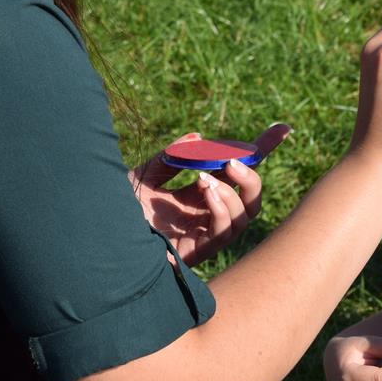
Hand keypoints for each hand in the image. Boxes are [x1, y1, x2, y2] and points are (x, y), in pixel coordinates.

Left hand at [130, 124, 291, 267]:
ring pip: (244, 216)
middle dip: (251, 176)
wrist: (98, 237)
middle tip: (232, 161)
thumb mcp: (144, 175)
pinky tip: (206, 192)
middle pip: (249, 198)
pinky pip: (225, 231)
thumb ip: (172, 157)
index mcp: (194, 196)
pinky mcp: (197, 251)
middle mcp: (204, 215)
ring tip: (206, 177)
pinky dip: (222, 207)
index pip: (236, 173)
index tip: (283, 129)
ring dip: (234, 192)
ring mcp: (203, 234)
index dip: (261, 151)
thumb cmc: (115, 211)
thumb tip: (197, 138)